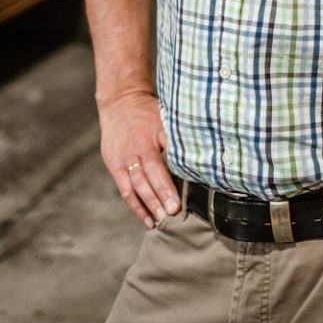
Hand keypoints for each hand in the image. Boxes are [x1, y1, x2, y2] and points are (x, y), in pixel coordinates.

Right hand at [99, 89, 179, 226]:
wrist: (120, 102)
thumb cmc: (149, 112)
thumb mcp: (167, 116)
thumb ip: (181, 135)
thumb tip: (208, 151)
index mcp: (156, 131)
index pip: (171, 151)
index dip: (180, 169)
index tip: (192, 185)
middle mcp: (140, 145)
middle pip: (152, 171)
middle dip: (163, 192)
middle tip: (174, 210)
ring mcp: (125, 157)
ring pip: (138, 183)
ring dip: (150, 203)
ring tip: (162, 219)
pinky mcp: (114, 165)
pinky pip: (126, 190)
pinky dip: (136, 206)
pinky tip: (148, 220)